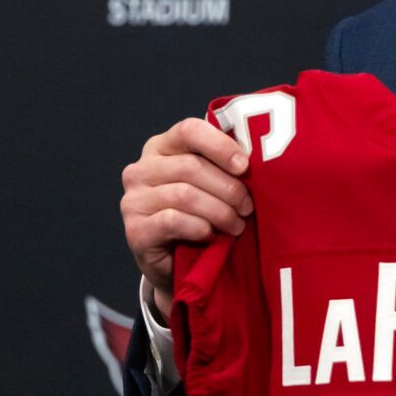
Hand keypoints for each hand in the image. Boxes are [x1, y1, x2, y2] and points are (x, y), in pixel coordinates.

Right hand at [120, 118, 252, 320]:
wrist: (178, 265)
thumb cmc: (201, 216)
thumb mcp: (212, 185)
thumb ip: (224, 166)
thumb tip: (260, 158)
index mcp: (162, 147)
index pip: (189, 130)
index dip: (220, 145)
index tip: (245, 167)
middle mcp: (141, 169)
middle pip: (191, 167)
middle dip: (229, 189)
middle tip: (248, 208)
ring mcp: (134, 200)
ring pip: (185, 194)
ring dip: (219, 212)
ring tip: (236, 226)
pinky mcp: (136, 230)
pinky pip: (173, 220)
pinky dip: (200, 228)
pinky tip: (211, 236)